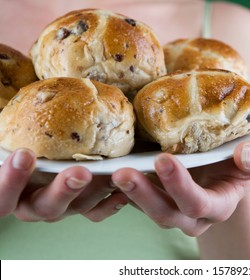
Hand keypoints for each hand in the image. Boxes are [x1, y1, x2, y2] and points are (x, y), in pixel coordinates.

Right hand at [0, 148, 128, 221]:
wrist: (42, 153)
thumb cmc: (21, 144)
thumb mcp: (12, 142)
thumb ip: (12, 139)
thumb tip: (19, 116)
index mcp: (9, 191)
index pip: (2, 196)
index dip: (10, 180)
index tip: (25, 155)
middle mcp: (33, 204)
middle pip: (45, 206)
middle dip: (63, 190)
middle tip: (81, 173)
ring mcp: (60, 206)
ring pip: (77, 207)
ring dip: (96, 192)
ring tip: (112, 175)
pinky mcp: (81, 206)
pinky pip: (95, 212)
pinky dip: (110, 204)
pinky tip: (122, 193)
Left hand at [111, 140, 249, 235]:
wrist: (223, 168)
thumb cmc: (240, 163)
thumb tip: (246, 154)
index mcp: (217, 206)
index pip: (198, 204)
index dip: (181, 187)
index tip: (164, 160)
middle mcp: (190, 215)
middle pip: (165, 214)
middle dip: (144, 195)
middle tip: (123, 173)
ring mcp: (168, 208)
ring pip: (144, 208)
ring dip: (125, 192)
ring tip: (108, 171)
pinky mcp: (151, 196)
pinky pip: (131, 198)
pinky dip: (116, 187)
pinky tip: (103, 169)